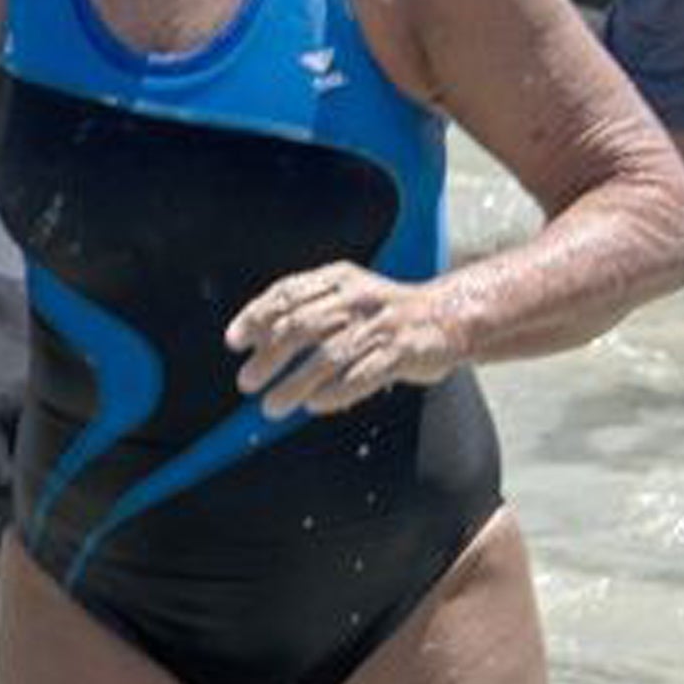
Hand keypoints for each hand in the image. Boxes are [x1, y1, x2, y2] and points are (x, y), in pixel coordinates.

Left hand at [226, 260, 464, 419]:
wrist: (448, 316)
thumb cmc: (387, 314)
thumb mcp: (347, 297)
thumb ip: (308, 314)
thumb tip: (256, 348)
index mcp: (340, 278)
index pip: (289, 292)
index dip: (257, 316)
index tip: (235, 341)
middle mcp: (358, 297)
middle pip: (303, 325)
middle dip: (269, 356)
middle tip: (247, 381)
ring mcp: (381, 324)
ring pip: (329, 356)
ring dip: (295, 383)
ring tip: (273, 406)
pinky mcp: (402, 351)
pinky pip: (363, 375)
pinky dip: (336, 392)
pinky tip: (315, 405)